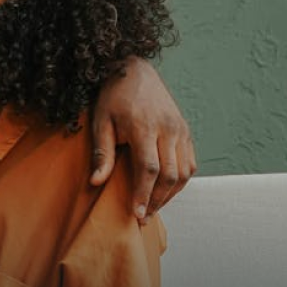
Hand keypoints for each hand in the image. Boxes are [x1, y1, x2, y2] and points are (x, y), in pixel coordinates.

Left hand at [90, 57, 195, 221]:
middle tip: (143, 217)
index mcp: (145, 127)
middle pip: (170, 174)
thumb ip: (101, 153)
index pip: (149, 169)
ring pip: (184, 171)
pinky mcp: (186, 130)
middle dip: (158, 200)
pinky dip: (180, 180)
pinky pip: (190, 161)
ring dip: (171, 193)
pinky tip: (165, 190)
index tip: (136, 214)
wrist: (134, 69)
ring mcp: (180, 129)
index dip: (144, 194)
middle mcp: (169, 129)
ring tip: (153, 207)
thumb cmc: (112, 96)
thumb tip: (96, 183)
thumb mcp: (100, 122)